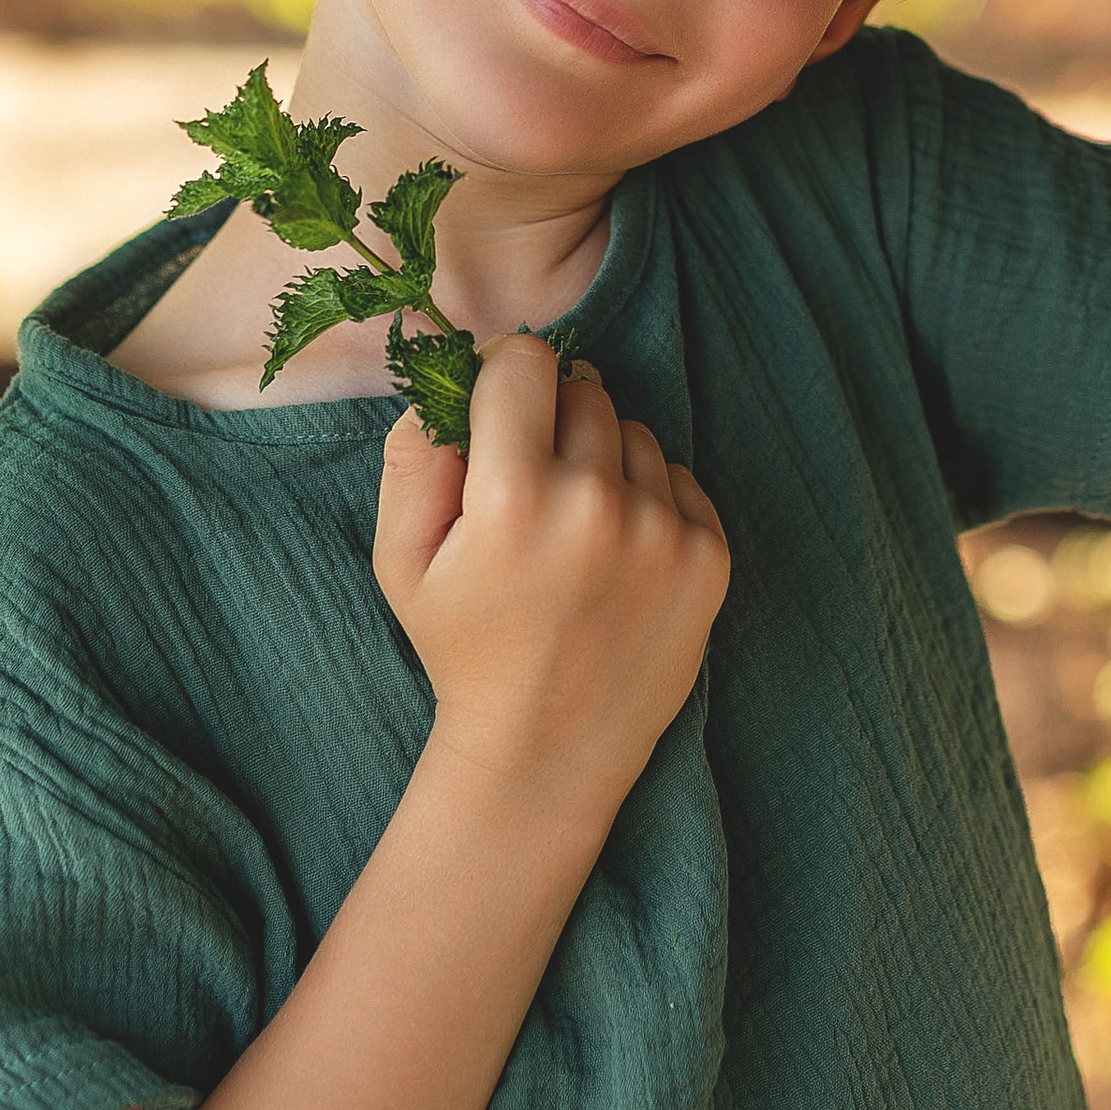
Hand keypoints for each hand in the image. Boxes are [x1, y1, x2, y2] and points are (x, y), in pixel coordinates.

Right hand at [372, 336, 727, 827]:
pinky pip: (676, 477)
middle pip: (583, 389)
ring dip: (603, 462)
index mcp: (515, 499)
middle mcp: (599, 505)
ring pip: (632, 432)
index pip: (524, 360)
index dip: (502, 378)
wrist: (547, 750)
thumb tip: (444, 359)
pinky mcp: (709, 555)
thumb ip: (413, 450)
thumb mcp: (401, 558)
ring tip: (575, 535)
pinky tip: (617, 559)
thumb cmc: (465, 648)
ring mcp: (664, 531)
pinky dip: (648, 500)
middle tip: (531, 493)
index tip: (497, 415)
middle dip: (552, 423)